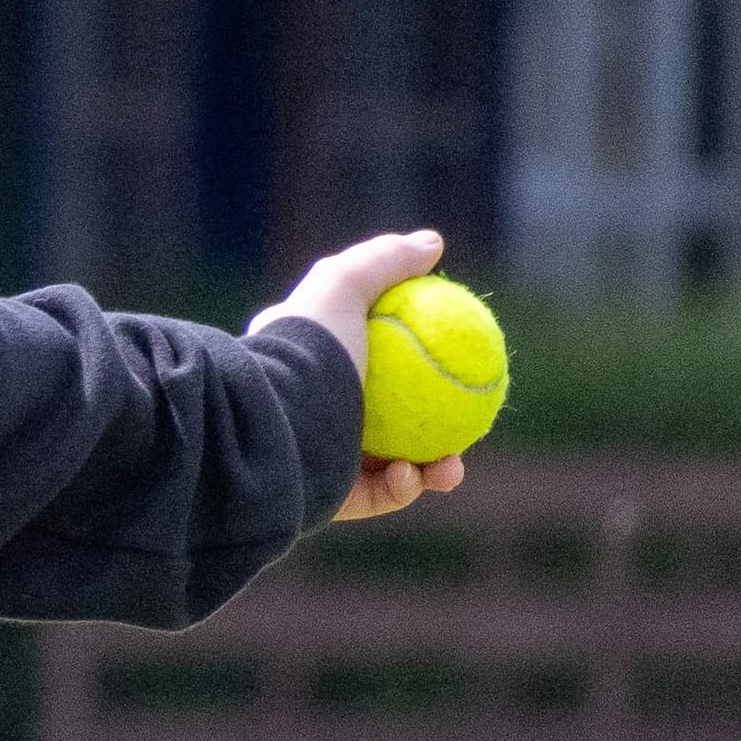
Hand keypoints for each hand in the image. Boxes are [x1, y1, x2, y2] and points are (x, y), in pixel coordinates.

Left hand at [250, 225, 471, 523]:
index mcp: (307, 366)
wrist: (272, 427)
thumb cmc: (305, 353)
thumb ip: (386, 260)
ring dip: (431, 468)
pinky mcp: (319, 496)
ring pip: (391, 464)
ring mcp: (317, 455)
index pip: (366, 355)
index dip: (415, 356)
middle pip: (391, 417)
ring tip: (450, 468)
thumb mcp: (342, 284)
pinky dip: (401, 489)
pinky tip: (415, 477)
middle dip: (437, 424)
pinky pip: (374, 496)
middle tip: (468, 424)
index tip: (455, 357)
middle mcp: (311, 410)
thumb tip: (432, 244)